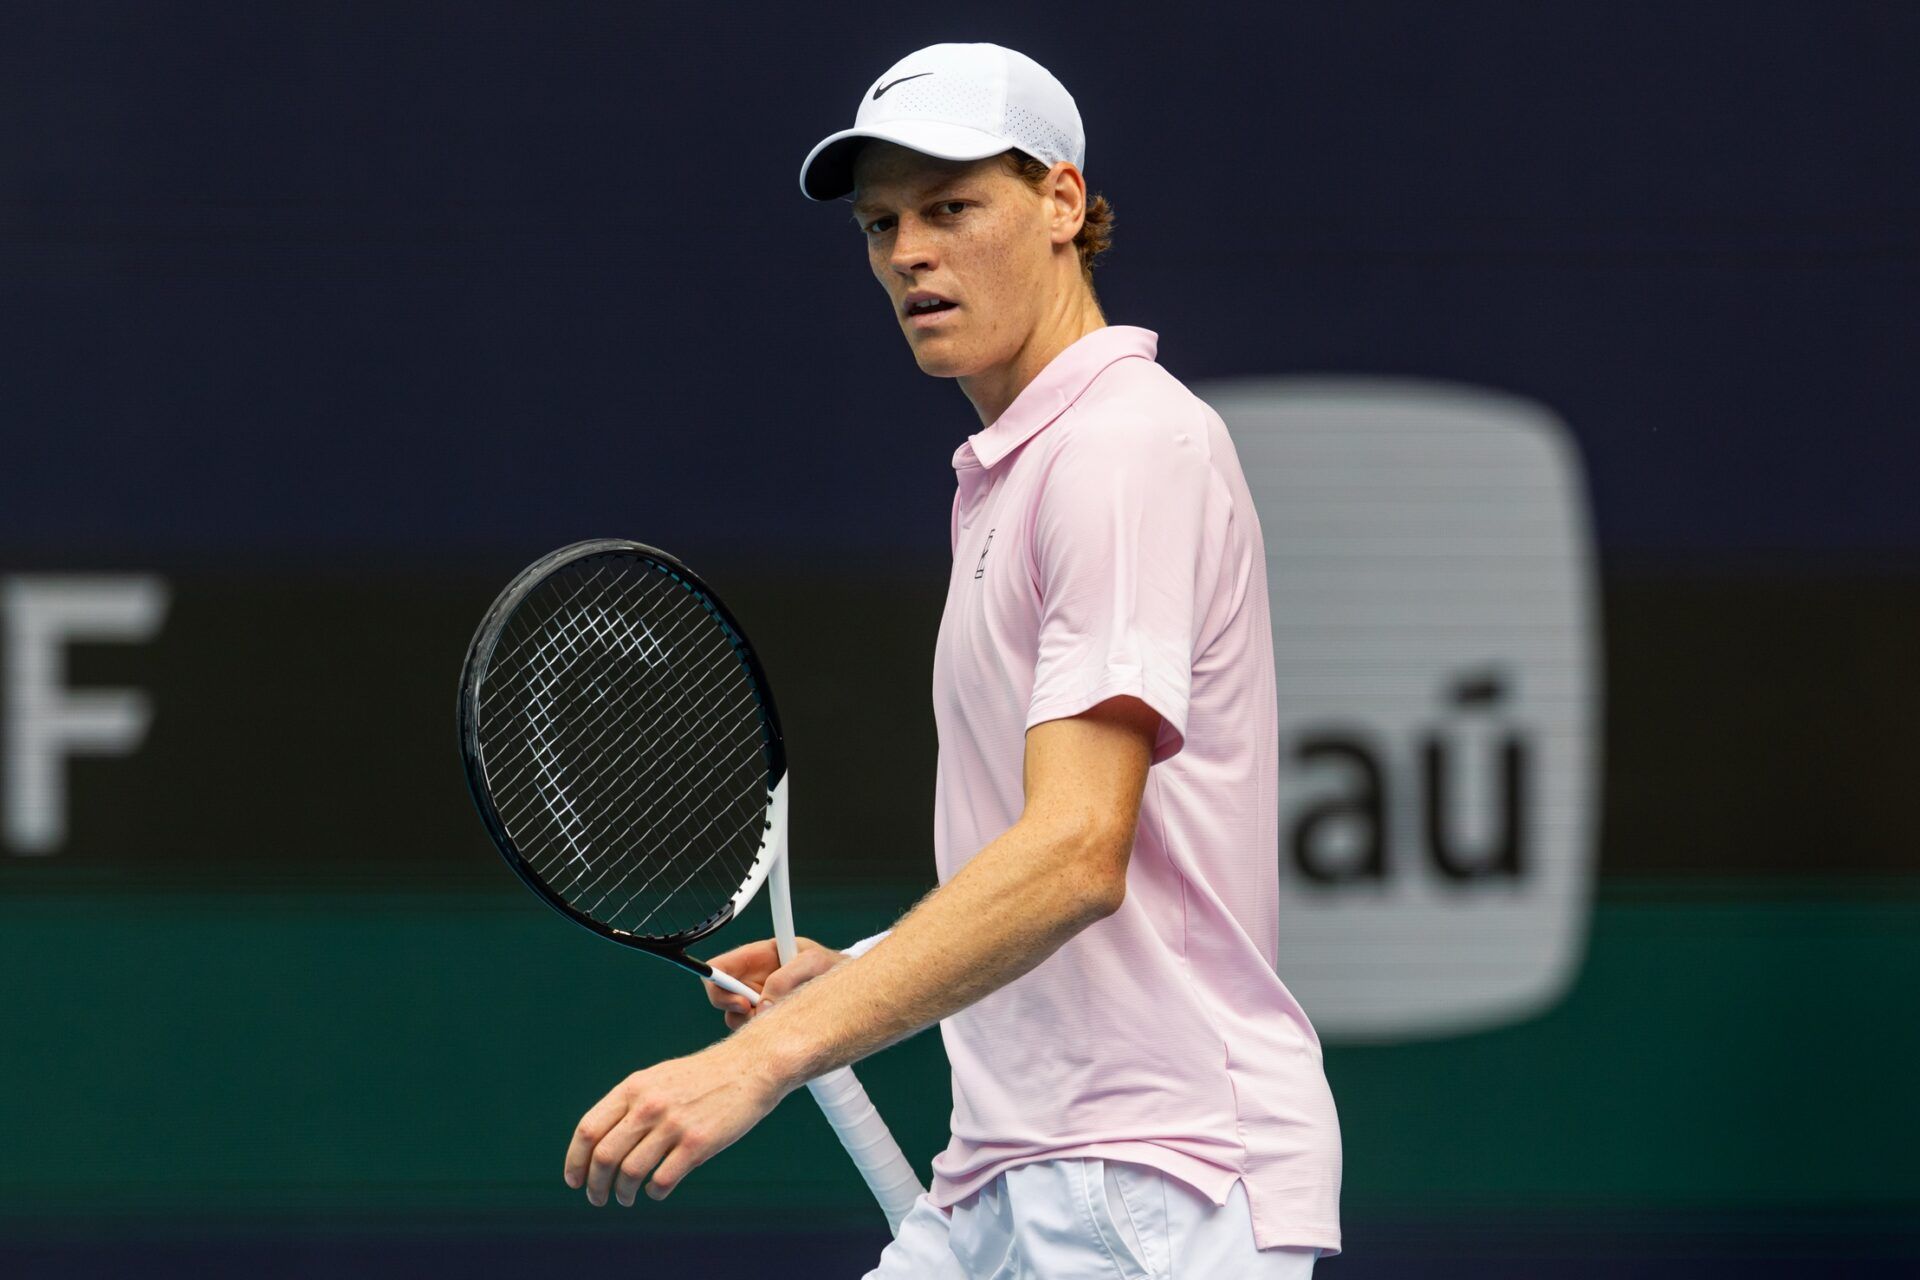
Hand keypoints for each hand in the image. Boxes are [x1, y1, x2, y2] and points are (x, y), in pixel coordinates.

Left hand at [563, 1038, 789, 1206]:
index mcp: (634, 1087)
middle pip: (604, 1156)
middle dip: (595, 1185)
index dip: (575, 1161)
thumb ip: (630, 1104)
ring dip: (622, 1194)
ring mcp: (673, 1124)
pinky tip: (656, 1191)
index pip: (588, 1130)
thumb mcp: (658, 1079)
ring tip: (626, 1199)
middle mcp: (649, 1105)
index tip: (575, 1180)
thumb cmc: (702, 1078)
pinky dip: (653, 1193)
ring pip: (630, 1173)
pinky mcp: (697, 1143)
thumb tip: (598, 1143)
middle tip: (598, 1198)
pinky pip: (662, 1180)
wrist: (750, 1067)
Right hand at [702, 937, 843, 1030]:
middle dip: (734, 1009)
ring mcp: (760, 1001)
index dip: (718, 982)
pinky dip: (763, 1034)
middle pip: (721, 996)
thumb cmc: (834, 968)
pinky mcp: (769, 1020)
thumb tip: (763, 1005)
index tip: (738, 1001)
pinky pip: (753, 1031)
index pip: (722, 965)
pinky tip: (785, 1026)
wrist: (853, 993)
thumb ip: (787, 977)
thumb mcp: (816, 962)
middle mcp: (755, 980)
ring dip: (752, 1024)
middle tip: (758, 1015)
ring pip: (735, 1019)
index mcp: (759, 957)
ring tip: (783, 1016)